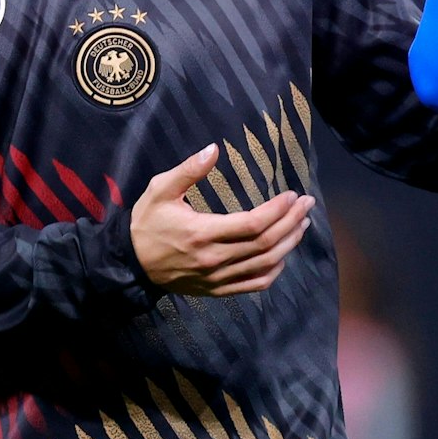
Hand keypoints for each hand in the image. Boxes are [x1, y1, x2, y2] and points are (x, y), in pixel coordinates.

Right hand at [131, 144, 312, 295]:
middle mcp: (215, 258)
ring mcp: (218, 277)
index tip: (291, 195)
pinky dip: (274, 271)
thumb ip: (188, 170)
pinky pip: (254, 284)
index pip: (253, 224)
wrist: (130, 264)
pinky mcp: (217, 289)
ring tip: (303, 225)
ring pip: (265, 264)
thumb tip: (213, 149)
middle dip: (292, 222)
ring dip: (289, 244)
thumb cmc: (147, 224)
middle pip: (265, 243)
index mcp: (203, 233)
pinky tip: (283, 256)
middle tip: (307, 204)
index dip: (278, 210)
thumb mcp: (160, 190)